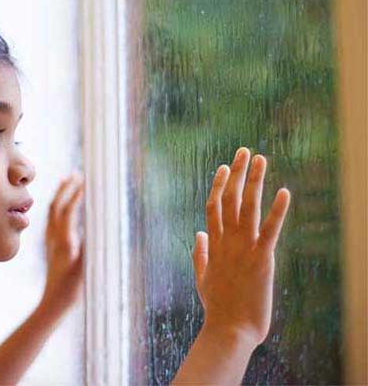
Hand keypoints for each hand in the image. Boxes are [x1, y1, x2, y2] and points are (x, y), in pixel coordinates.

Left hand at [40, 172, 84, 314]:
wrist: (53, 303)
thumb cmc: (71, 290)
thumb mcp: (83, 270)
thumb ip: (89, 250)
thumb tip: (96, 230)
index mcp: (63, 241)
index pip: (68, 210)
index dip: (76, 194)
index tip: (85, 181)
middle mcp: (54, 238)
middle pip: (57, 206)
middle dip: (66, 188)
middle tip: (77, 174)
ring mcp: (51, 241)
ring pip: (52, 212)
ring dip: (61, 195)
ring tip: (68, 182)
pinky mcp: (52, 246)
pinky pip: (52, 220)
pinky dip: (59, 207)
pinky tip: (64, 206)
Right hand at [193, 147, 290, 346]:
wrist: (229, 330)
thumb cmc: (218, 308)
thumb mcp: (203, 278)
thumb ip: (200, 253)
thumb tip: (197, 233)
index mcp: (214, 245)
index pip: (214, 206)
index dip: (219, 184)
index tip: (224, 166)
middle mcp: (226, 241)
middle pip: (229, 199)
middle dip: (236, 173)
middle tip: (244, 151)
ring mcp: (243, 249)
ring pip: (247, 207)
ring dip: (253, 181)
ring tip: (260, 159)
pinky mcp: (262, 259)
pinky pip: (270, 229)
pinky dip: (277, 210)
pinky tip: (284, 192)